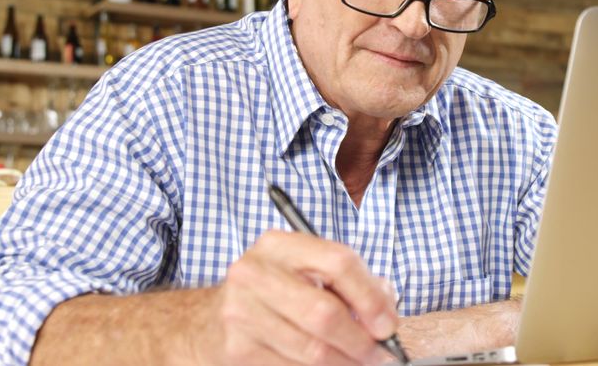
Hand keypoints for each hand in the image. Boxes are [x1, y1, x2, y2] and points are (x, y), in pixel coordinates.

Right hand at [184, 230, 398, 364]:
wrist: (209, 320)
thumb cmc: (274, 292)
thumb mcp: (306, 272)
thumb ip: (349, 282)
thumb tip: (386, 310)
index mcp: (280, 244)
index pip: (338, 262)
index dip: (371, 297)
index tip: (388, 324)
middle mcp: (255, 273)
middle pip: (324, 312)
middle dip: (362, 341)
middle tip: (383, 355)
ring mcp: (241, 312)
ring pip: (311, 349)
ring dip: (346, 363)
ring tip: (362, 363)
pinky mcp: (237, 349)